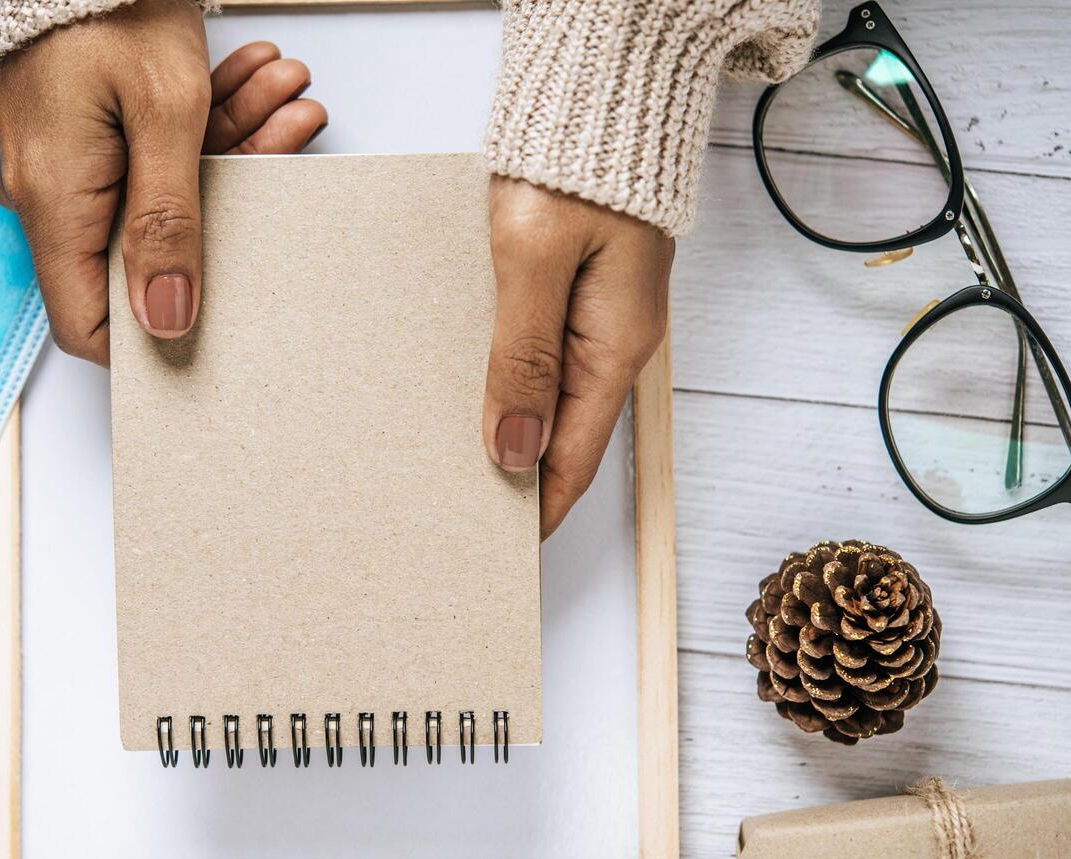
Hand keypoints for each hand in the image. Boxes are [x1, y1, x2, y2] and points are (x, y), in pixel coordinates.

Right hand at [0, 1, 326, 364]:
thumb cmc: (105, 2)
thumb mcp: (163, 113)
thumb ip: (168, 223)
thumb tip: (166, 320)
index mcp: (54, 202)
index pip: (89, 324)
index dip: (151, 339)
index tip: (218, 326)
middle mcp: (48, 190)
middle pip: (147, 247)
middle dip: (226, 203)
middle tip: (287, 140)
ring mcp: (65, 159)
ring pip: (162, 189)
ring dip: (233, 144)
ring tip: (285, 92)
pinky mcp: (83, 127)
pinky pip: (149, 151)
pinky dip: (204, 122)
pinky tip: (254, 80)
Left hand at [483, 177, 673, 538]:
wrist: (600, 91)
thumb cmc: (572, 163)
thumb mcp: (535, 261)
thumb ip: (523, 358)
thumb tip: (514, 451)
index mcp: (613, 346)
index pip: (573, 458)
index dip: (538, 511)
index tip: (499, 553)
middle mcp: (613, 341)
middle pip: (563, 435)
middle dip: (520, 481)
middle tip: (465, 520)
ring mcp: (596, 315)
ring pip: (549, 397)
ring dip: (511, 433)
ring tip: (457, 470)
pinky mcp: (574, 288)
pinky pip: (541, 355)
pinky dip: (508, 385)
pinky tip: (471, 395)